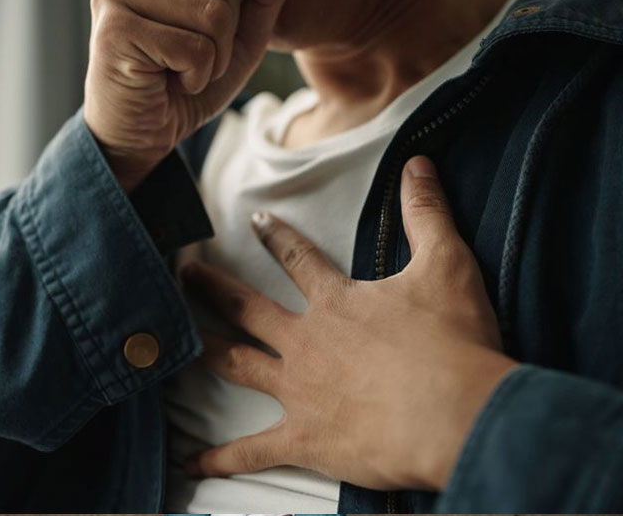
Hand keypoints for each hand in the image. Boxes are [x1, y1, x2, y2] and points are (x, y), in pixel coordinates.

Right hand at [84, 0, 288, 191]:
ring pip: (213, 10)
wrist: (140, 137)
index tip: (207, 27)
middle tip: (195, 55)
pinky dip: (197, 76)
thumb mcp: (241, 37)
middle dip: (228, 25)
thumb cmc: (186, 83)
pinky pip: (195, 47)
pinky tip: (169, 82)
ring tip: (182, 70)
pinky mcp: (115, 30)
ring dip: (214, 56)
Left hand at [180, 155, 517, 490]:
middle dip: (212, 289)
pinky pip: (251, 452)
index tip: (253, 220)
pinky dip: (220, 459)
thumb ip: (427, 212)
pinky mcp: (304, 440)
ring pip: (237, 365)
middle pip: (247, 308)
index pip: (297, 258)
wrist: (456, 414)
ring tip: (172, 344)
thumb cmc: (452, 341)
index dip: (275, 236)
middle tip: (182, 273)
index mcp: (335, 302)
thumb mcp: (446, 265)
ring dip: (205, 350)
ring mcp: (298, 391)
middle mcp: (306, 342)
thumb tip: (418, 163)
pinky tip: (189, 465)